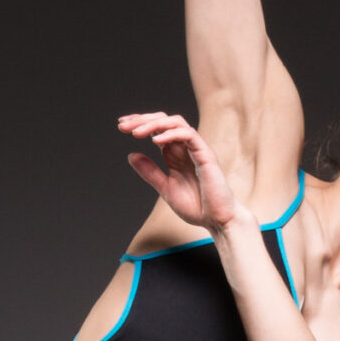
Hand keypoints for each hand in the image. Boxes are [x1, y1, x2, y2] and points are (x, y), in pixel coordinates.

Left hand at [120, 111, 240, 230]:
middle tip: (123, 126)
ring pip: (175, 122)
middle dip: (142, 120)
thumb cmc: (197, 206)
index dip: (139, 124)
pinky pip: (189, 135)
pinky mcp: (205, 155)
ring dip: (154, 124)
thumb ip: (150, 172)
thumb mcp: (166, 188)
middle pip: (164, 121)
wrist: (218, 220)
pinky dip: (171, 134)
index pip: (157, 130)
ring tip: (136, 133)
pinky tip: (155, 142)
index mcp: (176, 154)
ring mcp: (196, 149)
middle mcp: (186, 148)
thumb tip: (131, 155)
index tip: (121, 126)